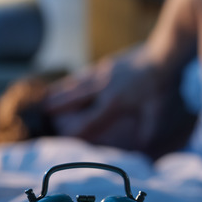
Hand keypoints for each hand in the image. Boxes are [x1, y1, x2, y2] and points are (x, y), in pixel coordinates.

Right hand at [44, 46, 196, 158]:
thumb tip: (143, 146)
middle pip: (74, 100)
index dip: (75, 131)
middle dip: (56, 108)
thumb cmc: (160, 85)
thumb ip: (147, 128)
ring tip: (44, 100)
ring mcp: (102, 74)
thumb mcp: (156, 110)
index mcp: (114, 103)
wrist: (162, 54)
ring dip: (59, 92)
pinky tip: (68, 83)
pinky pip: (84, 74)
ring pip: (75, 85)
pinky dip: (73, 80)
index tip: (61, 138)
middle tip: (40, 116)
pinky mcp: (106, 64)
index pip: (90, 121)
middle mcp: (103, 88)